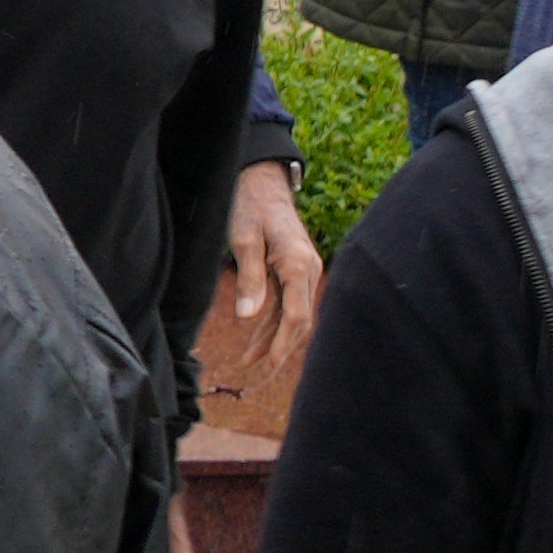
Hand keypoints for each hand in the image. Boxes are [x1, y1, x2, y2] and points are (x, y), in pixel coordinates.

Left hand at [206, 161, 324, 393]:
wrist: (262, 180)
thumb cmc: (251, 205)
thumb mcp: (243, 239)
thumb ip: (249, 278)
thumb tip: (248, 318)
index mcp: (298, 263)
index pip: (296, 315)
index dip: (283, 344)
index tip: (267, 365)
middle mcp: (308, 269)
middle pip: (300, 320)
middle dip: (280, 348)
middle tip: (256, 372)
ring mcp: (304, 270)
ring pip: (293, 314)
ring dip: (273, 338)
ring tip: (248, 361)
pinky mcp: (295, 270)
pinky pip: (288, 303)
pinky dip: (273, 322)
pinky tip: (257, 339)